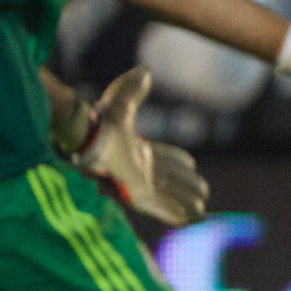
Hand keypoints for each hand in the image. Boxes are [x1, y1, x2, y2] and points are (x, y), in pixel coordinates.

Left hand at [69, 68, 210, 226]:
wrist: (86, 140)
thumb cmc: (100, 125)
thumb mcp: (120, 104)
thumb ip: (132, 90)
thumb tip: (145, 72)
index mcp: (138, 152)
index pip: (165, 159)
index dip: (178, 161)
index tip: (191, 164)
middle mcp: (142, 172)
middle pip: (173, 181)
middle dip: (189, 185)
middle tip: (204, 191)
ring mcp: (142, 187)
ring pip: (173, 197)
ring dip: (188, 202)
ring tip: (202, 209)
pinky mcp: (140, 199)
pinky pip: (166, 210)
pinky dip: (180, 214)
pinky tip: (192, 218)